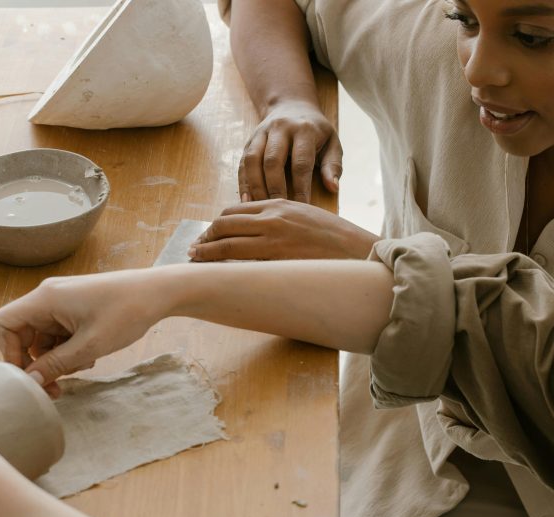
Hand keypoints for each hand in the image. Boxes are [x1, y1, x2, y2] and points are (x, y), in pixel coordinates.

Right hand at [0, 271, 165, 394]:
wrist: (158, 293)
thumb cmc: (127, 312)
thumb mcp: (90, 345)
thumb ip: (57, 364)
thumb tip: (31, 381)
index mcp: (45, 299)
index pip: (1, 323)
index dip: (8, 352)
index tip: (30, 375)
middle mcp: (48, 297)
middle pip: (21, 334)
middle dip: (36, 362)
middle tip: (56, 387)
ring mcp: (61, 303)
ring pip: (42, 339)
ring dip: (56, 359)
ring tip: (84, 365)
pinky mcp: (74, 309)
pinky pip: (58, 335)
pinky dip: (68, 350)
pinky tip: (90, 356)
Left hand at [190, 199, 378, 260]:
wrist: (357, 250)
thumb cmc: (335, 237)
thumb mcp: (306, 215)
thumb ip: (281, 219)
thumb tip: (259, 231)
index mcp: (279, 204)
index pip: (235, 210)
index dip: (217, 224)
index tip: (209, 234)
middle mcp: (272, 218)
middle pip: (225, 224)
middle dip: (206, 237)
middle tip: (196, 249)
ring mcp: (274, 239)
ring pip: (228, 244)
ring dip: (207, 253)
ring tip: (196, 260)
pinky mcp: (278, 260)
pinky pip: (243, 263)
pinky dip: (225, 268)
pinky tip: (218, 274)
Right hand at [240, 100, 341, 202]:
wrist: (291, 105)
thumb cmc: (316, 132)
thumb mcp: (332, 143)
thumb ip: (333, 165)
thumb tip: (333, 188)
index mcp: (304, 130)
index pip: (301, 162)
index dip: (301, 187)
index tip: (302, 208)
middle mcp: (280, 128)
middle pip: (273, 161)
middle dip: (274, 188)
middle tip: (278, 211)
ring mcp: (262, 133)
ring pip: (253, 160)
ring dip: (255, 186)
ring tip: (260, 208)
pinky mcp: (249, 140)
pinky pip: (242, 163)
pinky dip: (243, 182)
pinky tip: (246, 200)